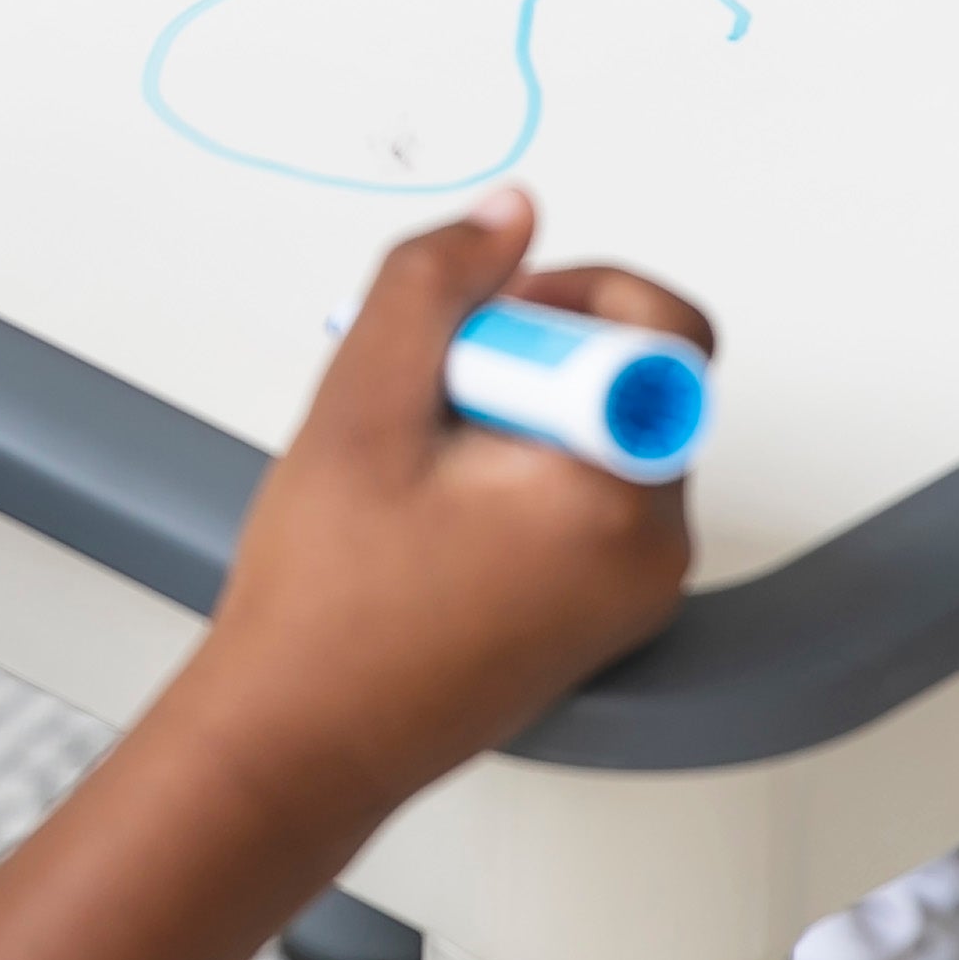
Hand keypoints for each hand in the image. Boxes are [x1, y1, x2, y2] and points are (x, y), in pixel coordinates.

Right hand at [167, 189, 708, 842]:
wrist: (298, 743)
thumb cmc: (324, 610)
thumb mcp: (361, 406)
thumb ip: (436, 282)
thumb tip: (508, 216)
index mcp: (618, 497)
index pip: (660, 326)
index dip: (562, 296)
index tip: (482, 326)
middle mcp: (652, 549)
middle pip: (633, 375)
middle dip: (527, 356)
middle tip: (432, 401)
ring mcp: (632, 588)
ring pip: (601, 431)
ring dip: (513, 413)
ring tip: (422, 466)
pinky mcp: (601, 610)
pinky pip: (585, 494)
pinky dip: (516, 471)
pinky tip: (433, 507)